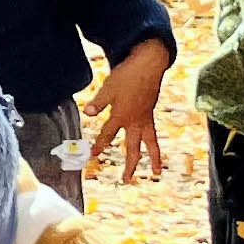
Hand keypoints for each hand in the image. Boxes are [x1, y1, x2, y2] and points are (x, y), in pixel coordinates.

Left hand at [84, 38, 168, 185]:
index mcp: (122, 115)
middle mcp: (135, 121)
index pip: (107, 135)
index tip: (92, 156)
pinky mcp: (150, 114)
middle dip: (129, 165)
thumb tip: (88, 114)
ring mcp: (145, 119)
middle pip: (132, 148)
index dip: (99, 145)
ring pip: (149, 144)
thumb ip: (98, 102)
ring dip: (151, 159)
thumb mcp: (108, 87)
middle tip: (126, 179)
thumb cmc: (127, 75)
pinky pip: (154, 134)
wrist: (148, 64)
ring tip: (155, 172)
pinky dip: (154, 144)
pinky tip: (153, 149)